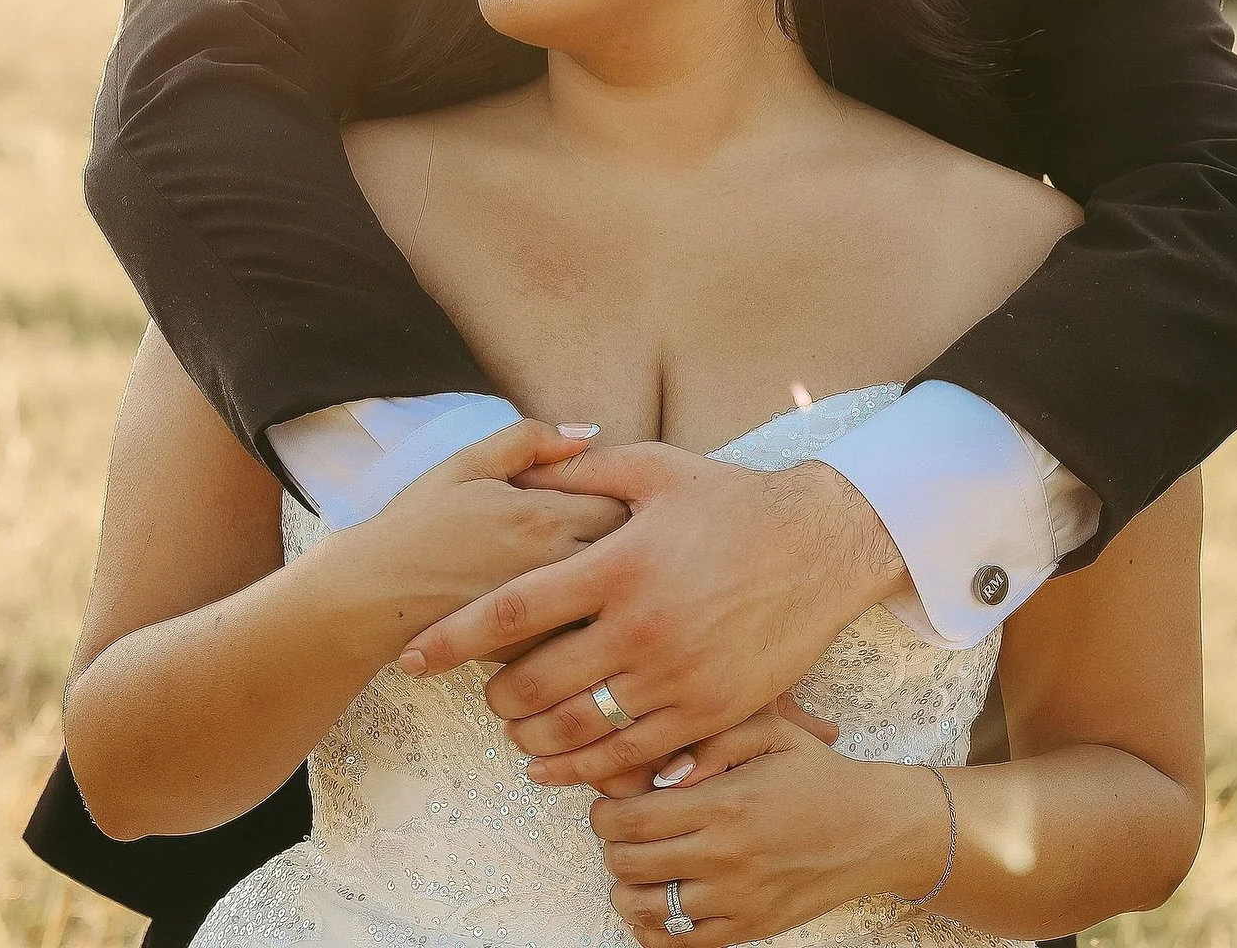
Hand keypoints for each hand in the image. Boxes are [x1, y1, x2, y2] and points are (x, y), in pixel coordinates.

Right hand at [315, 420, 628, 652]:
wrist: (373, 596)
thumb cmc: (418, 523)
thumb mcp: (468, 463)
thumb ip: (530, 440)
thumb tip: (585, 433)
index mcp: (544, 515)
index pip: (623, 499)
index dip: (628, 493)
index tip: (619, 491)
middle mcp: (555, 566)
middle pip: (630, 550)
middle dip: (632, 537)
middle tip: (623, 529)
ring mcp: (548, 615)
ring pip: (614, 597)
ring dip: (617, 580)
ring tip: (608, 566)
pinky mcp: (535, 650)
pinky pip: (585, 634)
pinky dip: (590, 617)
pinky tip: (579, 604)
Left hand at [396, 442, 904, 785]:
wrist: (820, 545)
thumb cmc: (732, 500)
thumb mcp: (654, 468)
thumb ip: (582, 475)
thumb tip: (523, 473)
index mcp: (619, 565)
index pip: (516, 610)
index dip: (456, 638)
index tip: (416, 656)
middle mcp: (641, 627)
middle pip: (538, 682)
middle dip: (495, 695)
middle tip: (483, 693)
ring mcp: (676, 677)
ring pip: (580, 730)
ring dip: (534, 738)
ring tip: (515, 732)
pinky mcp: (708, 712)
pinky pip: (632, 756)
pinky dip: (588, 768)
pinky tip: (562, 767)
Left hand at [591, 714, 946, 947]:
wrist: (873, 830)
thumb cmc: (817, 774)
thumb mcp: (771, 731)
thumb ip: (712, 740)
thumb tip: (664, 774)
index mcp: (725, 804)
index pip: (632, 819)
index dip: (604, 813)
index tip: (607, 805)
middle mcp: (726, 857)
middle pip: (628, 864)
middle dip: (611, 846)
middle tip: (620, 832)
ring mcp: (737, 900)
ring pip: (646, 910)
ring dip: (627, 889)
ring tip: (636, 868)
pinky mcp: (749, 930)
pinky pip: (681, 945)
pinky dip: (655, 930)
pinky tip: (659, 903)